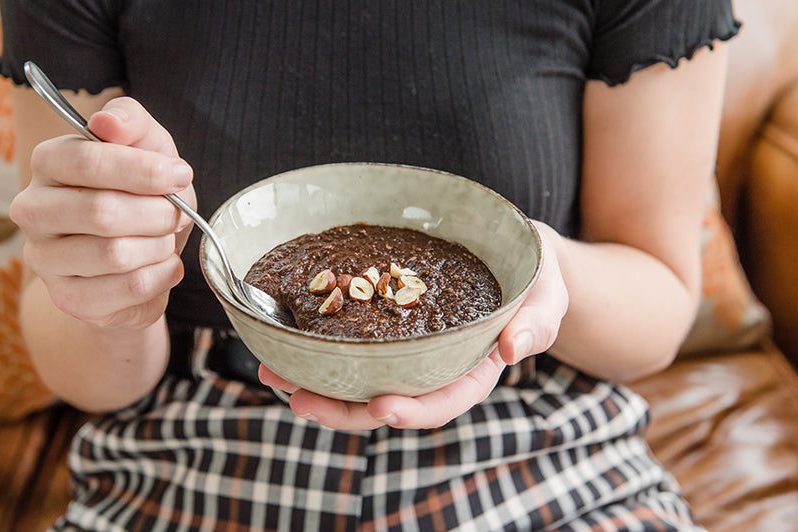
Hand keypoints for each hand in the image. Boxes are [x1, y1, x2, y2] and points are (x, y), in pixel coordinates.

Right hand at [10, 97, 196, 330]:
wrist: (140, 256)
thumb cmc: (141, 193)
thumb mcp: (147, 148)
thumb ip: (131, 121)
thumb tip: (108, 122)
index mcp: (48, 163)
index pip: (88, 161)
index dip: (144, 170)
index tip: (180, 174)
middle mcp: (33, 210)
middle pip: (102, 212)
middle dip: (158, 213)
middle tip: (177, 214)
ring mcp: (45, 259)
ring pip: (116, 255)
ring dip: (160, 245)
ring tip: (165, 239)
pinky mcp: (69, 298)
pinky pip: (129, 288)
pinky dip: (162, 275)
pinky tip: (163, 266)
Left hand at [258, 220, 568, 429]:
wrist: (514, 255)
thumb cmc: (533, 275)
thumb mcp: (548, 294)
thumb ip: (537, 321)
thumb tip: (513, 348)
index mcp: (473, 370)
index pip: (444, 401)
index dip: (413, 410)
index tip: (382, 408)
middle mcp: (435, 368)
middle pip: (388, 401)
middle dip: (342, 408)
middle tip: (299, 398)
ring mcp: (408, 351)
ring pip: (360, 380)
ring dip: (316, 384)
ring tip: (273, 373)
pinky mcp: (388, 328)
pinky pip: (353, 347)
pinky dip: (320, 350)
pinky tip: (287, 343)